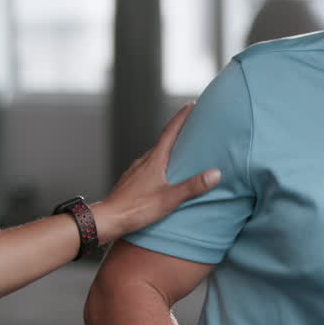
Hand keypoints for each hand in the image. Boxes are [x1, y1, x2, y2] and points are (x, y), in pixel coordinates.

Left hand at [91, 103, 220, 244]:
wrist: (107, 219)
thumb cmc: (136, 209)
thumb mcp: (169, 199)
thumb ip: (192, 186)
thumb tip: (216, 173)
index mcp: (154, 160)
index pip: (170, 132)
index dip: (181, 117)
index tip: (191, 104)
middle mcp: (143, 161)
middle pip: (163, 141)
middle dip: (178, 132)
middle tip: (192, 127)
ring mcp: (135, 171)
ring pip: (155, 155)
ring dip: (168, 150)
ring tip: (180, 152)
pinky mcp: (130, 182)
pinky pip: (147, 167)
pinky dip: (158, 165)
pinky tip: (162, 175)